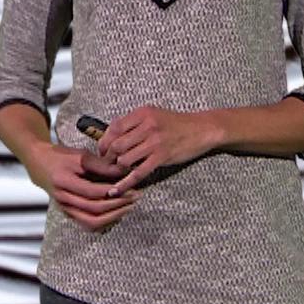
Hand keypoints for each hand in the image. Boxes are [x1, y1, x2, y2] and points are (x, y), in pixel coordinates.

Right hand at [24, 142, 143, 231]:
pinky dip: (104, 221)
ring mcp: (64, 208)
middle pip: (93, 209)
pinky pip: (87, 224)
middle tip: (134, 197)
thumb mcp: (80, 156)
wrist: (39, 163)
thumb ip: (101, 165)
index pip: (91, 192)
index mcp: (62, 182)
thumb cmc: (60, 157)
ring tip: (128, 207)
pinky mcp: (68, 213)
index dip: (112, 192)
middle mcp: (62, 198)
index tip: (129, 188)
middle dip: (117, 205)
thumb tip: (124, 171)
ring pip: (90, 222)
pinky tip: (116, 213)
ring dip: (112, 217)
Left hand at [95, 105, 219, 195]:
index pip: (113, 128)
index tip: (101, 151)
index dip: (103, 141)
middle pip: (116, 145)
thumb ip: (133, 123)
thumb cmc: (175, 123)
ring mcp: (155, 142)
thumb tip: (109, 136)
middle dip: (107, 157)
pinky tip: (116, 190)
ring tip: (116, 172)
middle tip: (106, 164)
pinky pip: (139, 173)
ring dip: (117, 169)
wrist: (202, 129)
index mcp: (142, 114)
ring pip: (125, 159)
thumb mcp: (153, 115)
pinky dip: (125, 183)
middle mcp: (147, 126)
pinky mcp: (162, 157)